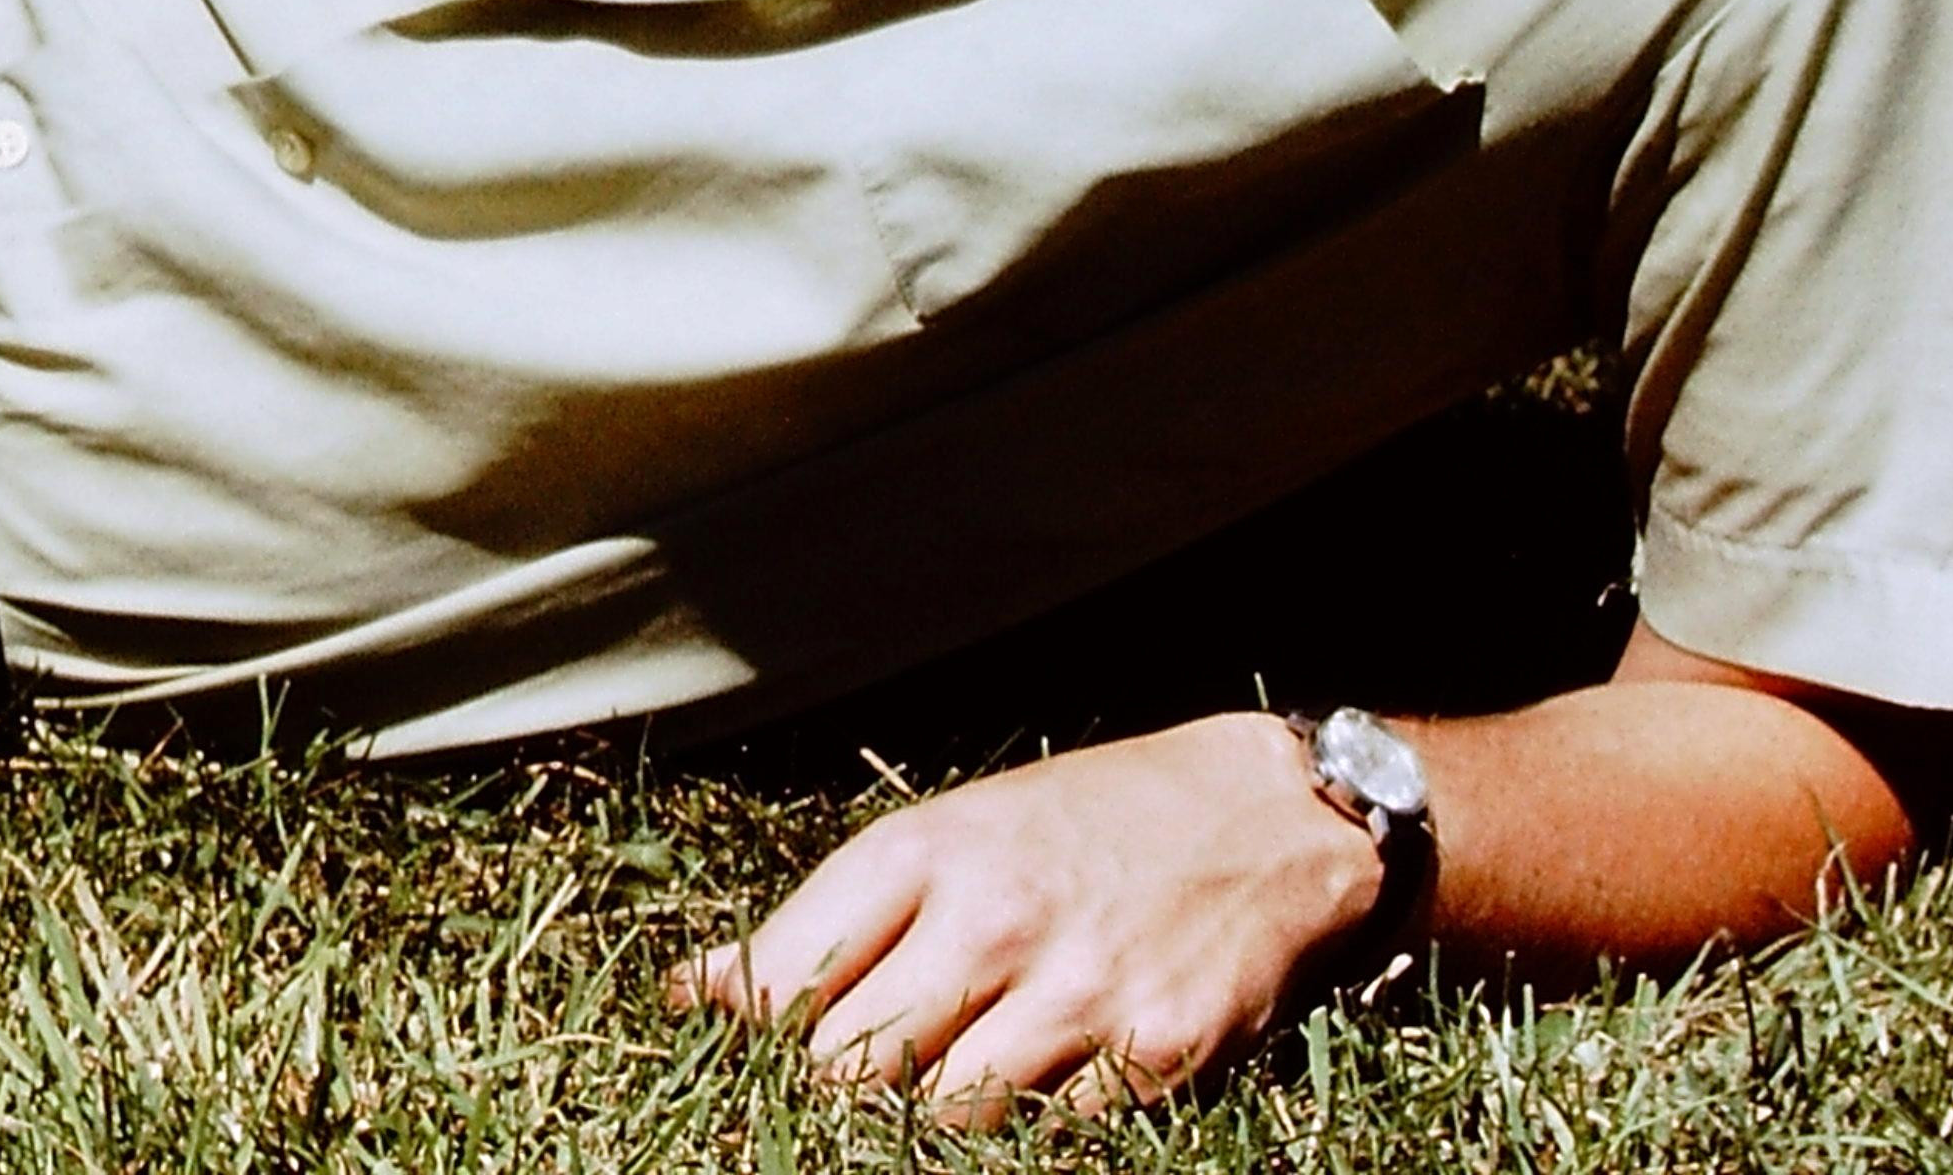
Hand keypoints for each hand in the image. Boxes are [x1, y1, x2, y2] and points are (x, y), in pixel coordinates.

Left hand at [674, 712, 1386, 1119]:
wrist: (1263, 814)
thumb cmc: (1079, 827)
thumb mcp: (946, 838)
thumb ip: (827, 922)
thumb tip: (688, 993)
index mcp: (923, 854)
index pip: (782, 979)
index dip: (748, 1035)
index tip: (739, 1056)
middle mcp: (991, 921)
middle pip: (847, 1067)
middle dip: (833, 1090)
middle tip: (846, 1086)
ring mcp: (1075, 993)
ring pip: (941, 1117)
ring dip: (925, 1124)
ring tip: (941, 1087)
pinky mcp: (1153, 1055)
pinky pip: (1050, 1137)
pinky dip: (1026, 1133)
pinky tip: (1028, 1097)